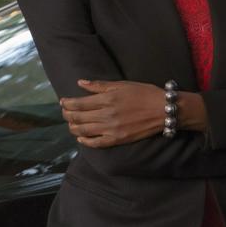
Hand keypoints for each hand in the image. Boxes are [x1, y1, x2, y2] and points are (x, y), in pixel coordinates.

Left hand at [60, 79, 207, 146]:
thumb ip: (100, 85)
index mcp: (107, 99)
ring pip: (83, 131)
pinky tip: (80, 138)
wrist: (163, 110)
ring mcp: (111, 129)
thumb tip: (80, 83)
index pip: (79, 103)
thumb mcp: (122, 84)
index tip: (62, 102)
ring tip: (71, 124)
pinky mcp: (117, 139)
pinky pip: (96, 143)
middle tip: (64, 112)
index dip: (67, 103)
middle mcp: (106, 115)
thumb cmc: (144, 93)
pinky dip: (85, 141)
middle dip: (67, 115)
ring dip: (73, 127)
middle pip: (78, 117)